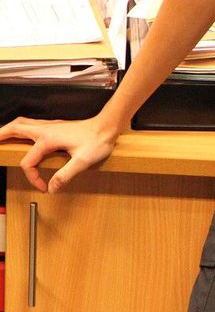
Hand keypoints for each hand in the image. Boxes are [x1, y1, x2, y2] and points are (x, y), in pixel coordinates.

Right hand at [0, 115, 118, 193]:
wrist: (107, 126)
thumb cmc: (97, 141)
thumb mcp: (83, 161)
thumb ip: (65, 175)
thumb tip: (52, 187)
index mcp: (48, 139)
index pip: (29, 162)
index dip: (33, 178)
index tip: (44, 187)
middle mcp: (45, 130)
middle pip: (15, 129)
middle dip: (0, 136)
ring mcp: (49, 126)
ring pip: (21, 123)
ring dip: (8, 129)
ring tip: (0, 137)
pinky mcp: (54, 126)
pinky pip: (31, 124)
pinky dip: (20, 128)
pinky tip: (22, 134)